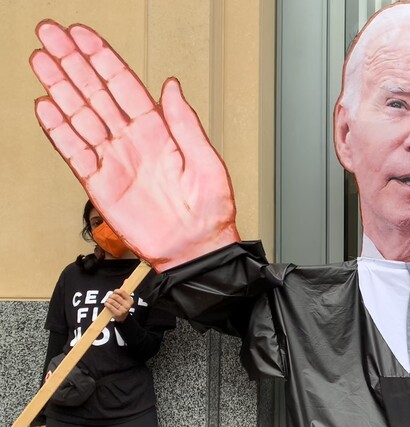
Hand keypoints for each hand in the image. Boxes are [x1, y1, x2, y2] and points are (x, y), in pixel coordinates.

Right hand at [30, 21, 239, 271]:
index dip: (102, 59)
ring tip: (41, 61)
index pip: (124, 86)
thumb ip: (186, 123)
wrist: (197, 251)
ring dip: (59, 88)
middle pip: (95, 93)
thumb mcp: (208, 163)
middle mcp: (133, 142)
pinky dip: (59, 131)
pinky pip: (75, 153)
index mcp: (160, 132)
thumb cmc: (211, 212)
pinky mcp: (101, 185)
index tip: (82, 35)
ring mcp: (115, 161)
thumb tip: (173, 86)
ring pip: (80, 117)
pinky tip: (46, 108)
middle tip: (50, 34)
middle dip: (72, 63)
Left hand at [105, 289, 133, 321]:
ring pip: (112, 301)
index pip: (122, 292)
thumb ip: (123, 291)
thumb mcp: (125, 299)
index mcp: (130, 300)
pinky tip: (106, 304)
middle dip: (111, 296)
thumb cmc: (122, 306)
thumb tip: (124, 281)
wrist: (122, 317)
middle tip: (110, 297)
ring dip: (108, 300)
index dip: (116, 291)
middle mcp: (127, 305)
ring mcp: (123, 310)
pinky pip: (110, 306)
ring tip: (108, 301)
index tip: (114, 291)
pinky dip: (107, 304)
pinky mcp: (118, 314)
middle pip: (116, 296)